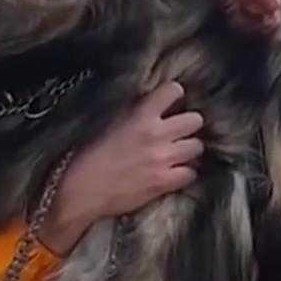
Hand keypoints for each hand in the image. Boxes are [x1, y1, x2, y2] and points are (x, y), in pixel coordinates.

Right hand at [39, 81, 203, 256]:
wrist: (83, 189)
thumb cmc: (89, 155)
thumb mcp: (109, 121)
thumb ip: (134, 111)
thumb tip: (152, 103)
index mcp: (140, 115)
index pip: (173, 90)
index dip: (175, 95)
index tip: (171, 102)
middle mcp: (155, 134)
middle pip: (195, 120)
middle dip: (188, 124)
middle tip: (179, 131)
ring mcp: (162, 159)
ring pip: (197, 146)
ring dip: (189, 149)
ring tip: (178, 152)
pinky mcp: (163, 182)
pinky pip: (191, 173)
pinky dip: (185, 173)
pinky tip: (174, 172)